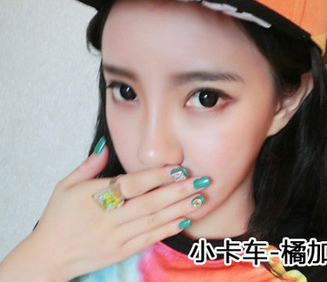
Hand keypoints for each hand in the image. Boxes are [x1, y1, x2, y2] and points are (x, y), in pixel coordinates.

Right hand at [0, 144, 208, 281]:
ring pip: (154, 221)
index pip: (133, 184)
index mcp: (96, 197)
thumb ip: (88, 166)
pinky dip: (169, 229)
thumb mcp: (64, 186)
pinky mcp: (121, 251)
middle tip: (202, 181)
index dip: (158, 176)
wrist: (46, 257)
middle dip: (179, 191)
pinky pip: (149, 238)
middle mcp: (110, 218)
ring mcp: (117, 237)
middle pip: (150, 203)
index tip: (179, 168)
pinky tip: (185, 220)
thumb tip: (105, 146)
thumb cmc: (57, 217)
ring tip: (200, 198)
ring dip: (180, 209)